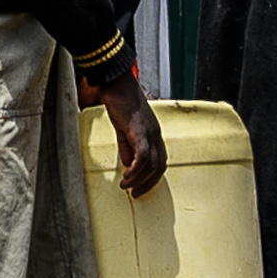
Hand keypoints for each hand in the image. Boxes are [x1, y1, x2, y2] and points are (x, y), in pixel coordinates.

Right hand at [98, 78, 164, 196]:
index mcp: (153, 134)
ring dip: (139, 179)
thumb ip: (127, 146)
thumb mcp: (123, 129)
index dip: (152, 176)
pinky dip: (136, 170)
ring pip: (152, 164)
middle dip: (149, 183)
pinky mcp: (140, 131)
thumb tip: (128, 163)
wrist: (116, 84)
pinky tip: (127, 176)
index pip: (160, 160)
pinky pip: (143, 156)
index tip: (140, 187)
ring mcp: (149, 133)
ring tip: (127, 186)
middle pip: (160, 166)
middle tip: (137, 193)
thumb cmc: (120, 101)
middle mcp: (155, 134)